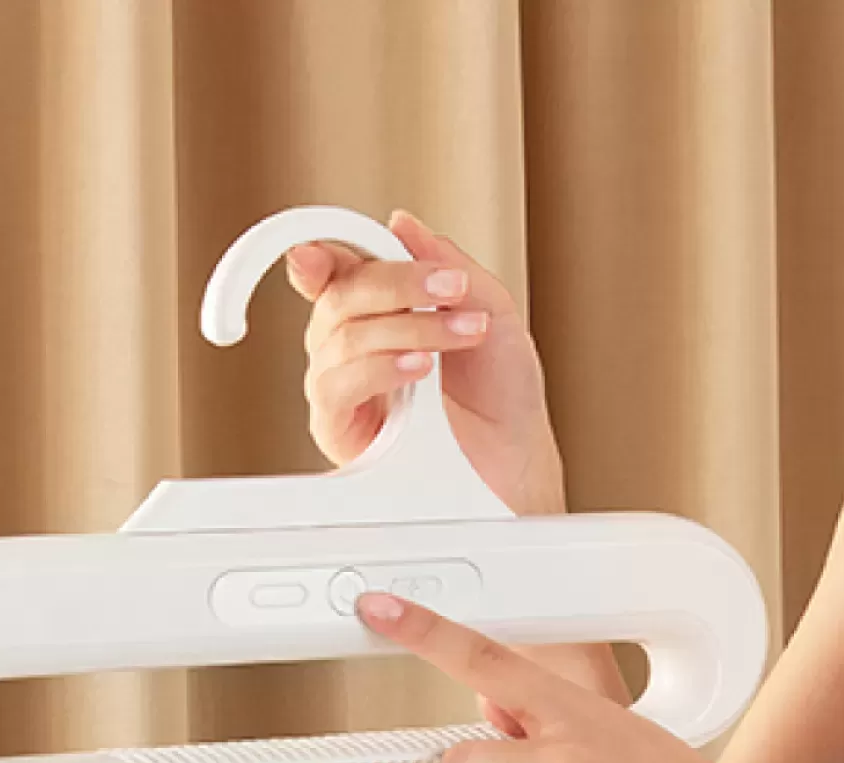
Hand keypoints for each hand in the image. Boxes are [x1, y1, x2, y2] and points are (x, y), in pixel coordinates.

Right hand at [286, 209, 565, 516]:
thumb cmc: (503, 394)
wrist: (517, 458)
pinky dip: (380, 367)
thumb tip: (400, 223)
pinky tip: (421, 366)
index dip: (326, 249)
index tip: (346, 241)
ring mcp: (340, 387)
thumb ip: (443, 263)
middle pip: (339, 296)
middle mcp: (348, 347)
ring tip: (463, 333)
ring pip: (342, 337)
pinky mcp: (338, 429)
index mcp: (375, 314)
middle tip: (453, 289)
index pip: (338, 271)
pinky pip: (336, 386)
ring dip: (408, 327)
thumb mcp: (488, 307)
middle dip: (399, 284)